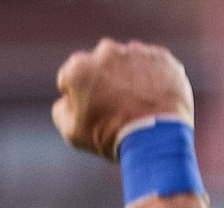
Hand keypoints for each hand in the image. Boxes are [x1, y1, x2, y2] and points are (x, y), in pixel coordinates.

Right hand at [54, 39, 193, 159]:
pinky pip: (154, 67)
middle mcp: (106, 51)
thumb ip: (62, 111)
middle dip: (105, 82)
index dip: (78, 97)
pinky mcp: (161, 58)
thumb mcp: (74, 133)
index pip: (70, 77)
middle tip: (116, 109)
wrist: (156, 139)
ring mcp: (136, 51)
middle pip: (100, 66)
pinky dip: (154, 80)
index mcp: (79, 67)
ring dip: (130, 79)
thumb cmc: (111, 137)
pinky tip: (155, 102)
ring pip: (128, 63)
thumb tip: (66, 100)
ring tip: (138, 107)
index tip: (91, 112)